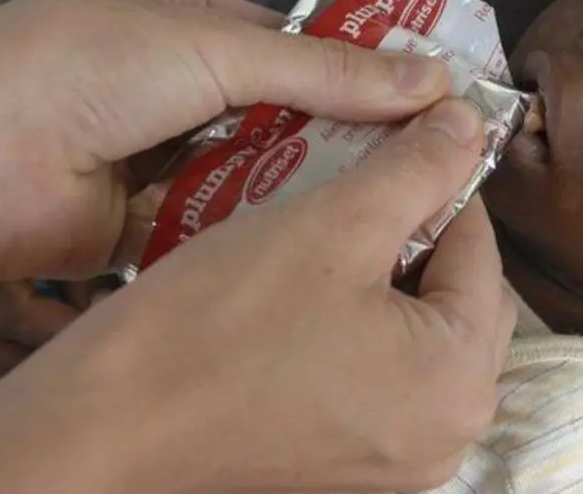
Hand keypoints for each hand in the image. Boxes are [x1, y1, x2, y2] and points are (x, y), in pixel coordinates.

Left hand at [0, 0, 449, 284]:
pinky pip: (220, 226)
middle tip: (428, 155)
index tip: (426, 91)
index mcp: (176, 19)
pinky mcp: (142, 227)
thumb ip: (325, 71)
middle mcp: (167, 86)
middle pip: (277, 110)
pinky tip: (327, 241)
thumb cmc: (82, 69)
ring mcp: (154, 158)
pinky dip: (261, 231)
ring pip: (254, 173)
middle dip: (343, 130)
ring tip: (394, 199)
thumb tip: (432, 79)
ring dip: (307, 184)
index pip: (287, 41)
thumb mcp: (217, 49)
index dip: (356, 64)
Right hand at [0, 99, 516, 493]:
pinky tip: (303, 290)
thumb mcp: (331, 224)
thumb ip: (417, 168)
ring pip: (416, 337)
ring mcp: (397, 462)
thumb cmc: (216, 328)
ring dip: (384, 278)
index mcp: (461, 381)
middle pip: (457, 298)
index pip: (481, 249)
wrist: (101, 433)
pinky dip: (357, 328)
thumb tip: (469, 123)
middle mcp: (446, 435)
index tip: (400, 140)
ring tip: (325, 231)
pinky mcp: (348, 470)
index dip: (440, 181)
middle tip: (358, 186)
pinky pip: (378, 376)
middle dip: (416, 233)